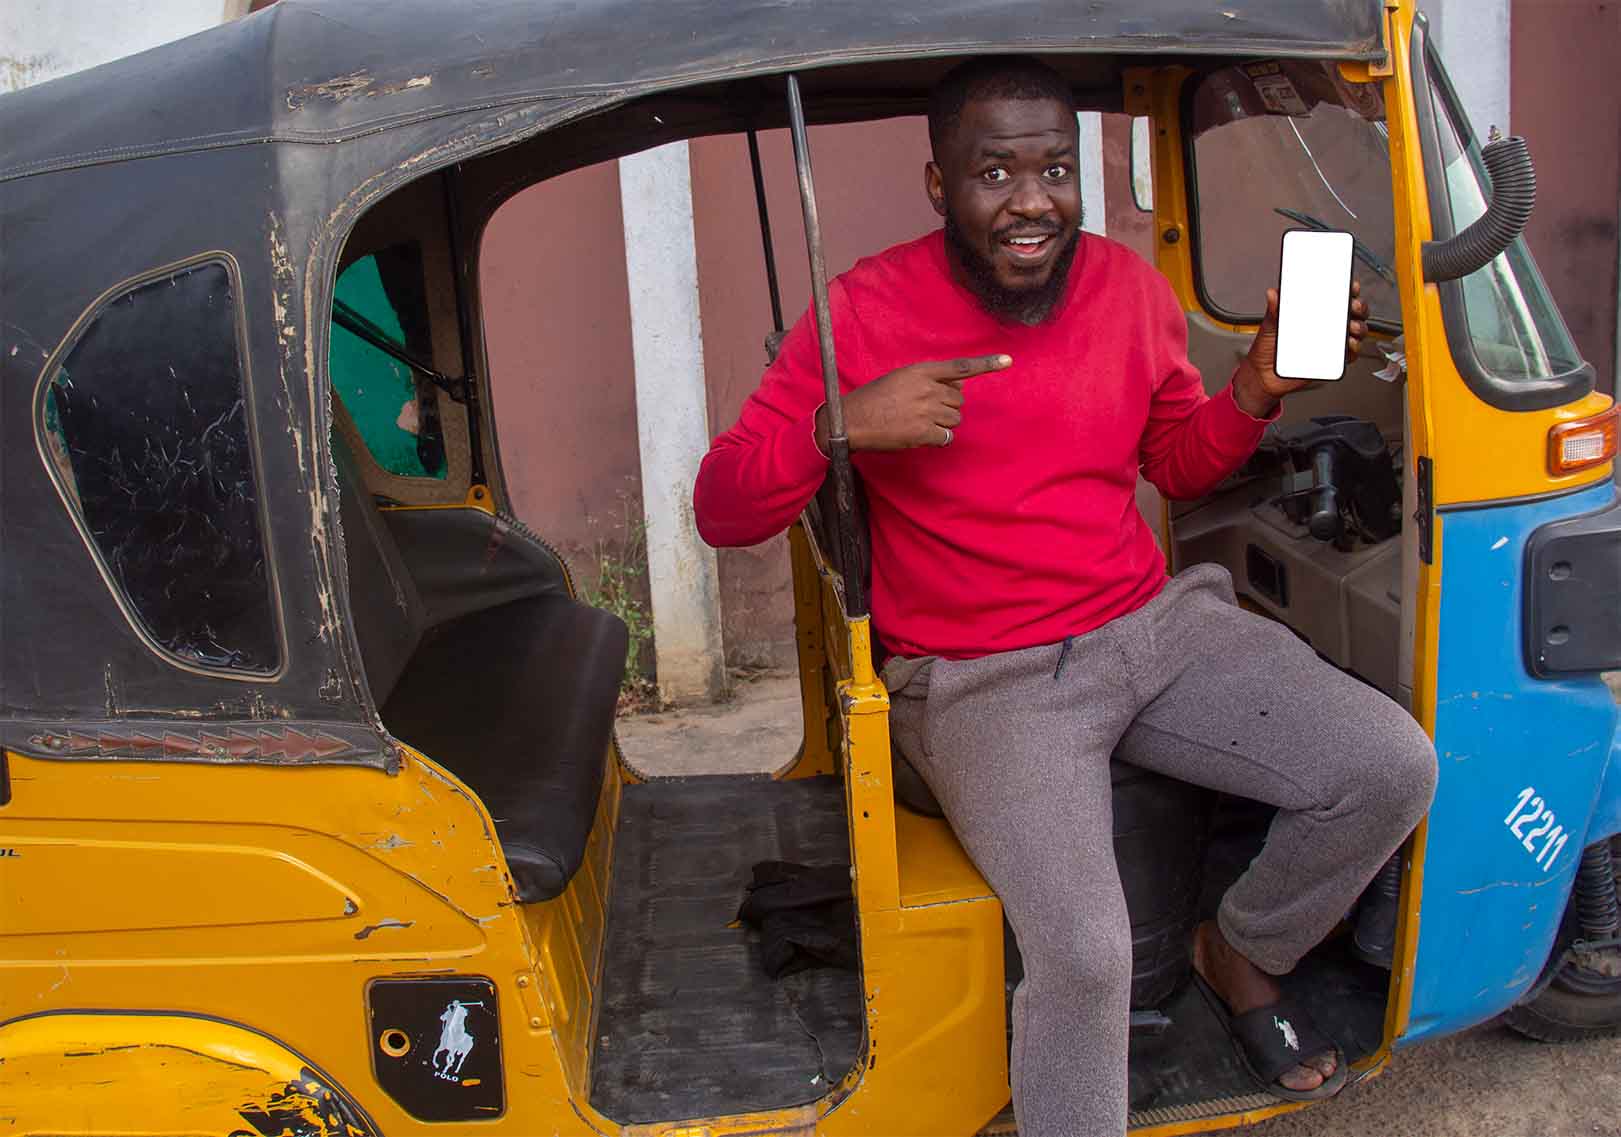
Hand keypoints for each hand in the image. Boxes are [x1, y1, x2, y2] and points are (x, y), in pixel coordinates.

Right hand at [817, 354, 1012, 451]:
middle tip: (923, 410)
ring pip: (955, 420)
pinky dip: (938, 439)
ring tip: (918, 422)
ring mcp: (927, 411)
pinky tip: (920, 436)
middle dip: (946, 407)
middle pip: (958, 400)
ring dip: (942, 424)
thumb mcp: (900, 378)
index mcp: (921, 371)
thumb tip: (956, 390)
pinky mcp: (924, 433)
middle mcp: (928, 389)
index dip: (986, 364)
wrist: (853, 420)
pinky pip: (946, 437)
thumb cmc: (874, 399)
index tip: (1008, 361)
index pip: (960, 367)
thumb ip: (928, 380)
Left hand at [1231, 281, 1369, 418]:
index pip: (1336, 295)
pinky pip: (1349, 354)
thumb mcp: (1270, 325)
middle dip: (1359, 307)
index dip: (1348, 288)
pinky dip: (1353, 349)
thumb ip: (1274, 310)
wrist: (1264, 375)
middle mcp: (1326, 324)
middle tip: (1353, 307)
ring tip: (1350, 328)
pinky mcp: (1332, 360)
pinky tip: (1348, 345)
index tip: (1352, 286)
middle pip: (1352, 312)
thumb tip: (1272, 293)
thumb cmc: (1267, 348)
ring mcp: (1331, 342)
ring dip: (1358, 328)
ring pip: (1355, 331)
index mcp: (1313, 312)